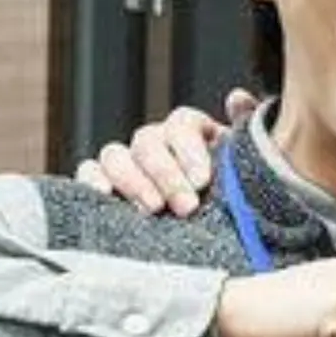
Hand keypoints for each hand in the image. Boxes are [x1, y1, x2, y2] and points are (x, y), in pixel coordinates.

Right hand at [75, 89, 257, 216]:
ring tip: (153, 210)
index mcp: (190, 134)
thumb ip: (247, 134)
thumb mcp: (247, 171)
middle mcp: (155, 144)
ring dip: (132, 180)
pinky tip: (105, 195)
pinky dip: (92, 179)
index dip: (190, 149)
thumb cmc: (232, 202)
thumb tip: (236, 98)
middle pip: (148, 142)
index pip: (182, 124)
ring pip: (115, 154)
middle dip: (166, 174)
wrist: (220, 238)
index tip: (203, 180)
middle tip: (186, 206)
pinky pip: (88, 172)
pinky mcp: (104, 187)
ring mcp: (127, 164)